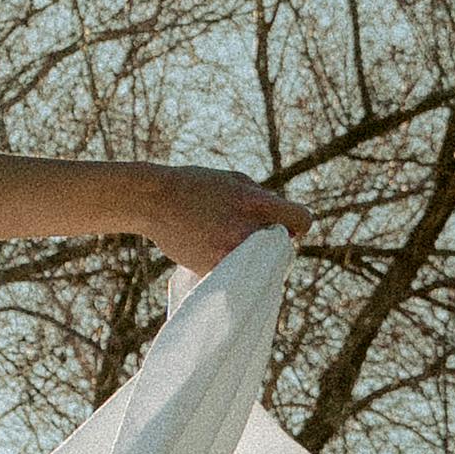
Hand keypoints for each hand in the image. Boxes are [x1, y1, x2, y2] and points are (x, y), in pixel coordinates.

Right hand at [132, 164, 309, 275]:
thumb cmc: (195, 185)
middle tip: (252, 234)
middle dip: (272, 241)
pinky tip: (213, 249)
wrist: (152, 201)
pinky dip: (229, 265)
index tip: (285, 226)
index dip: (297, 223)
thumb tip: (282, 220)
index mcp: (256, 203)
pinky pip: (235, 273)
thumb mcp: (235, 180)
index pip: (302, 220)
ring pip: (260, 265)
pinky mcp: (213, 269)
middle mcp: (246, 230)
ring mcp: (229, 252)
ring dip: (252, 256)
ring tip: (230, 242)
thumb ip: (263, 198)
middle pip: (284, 247)